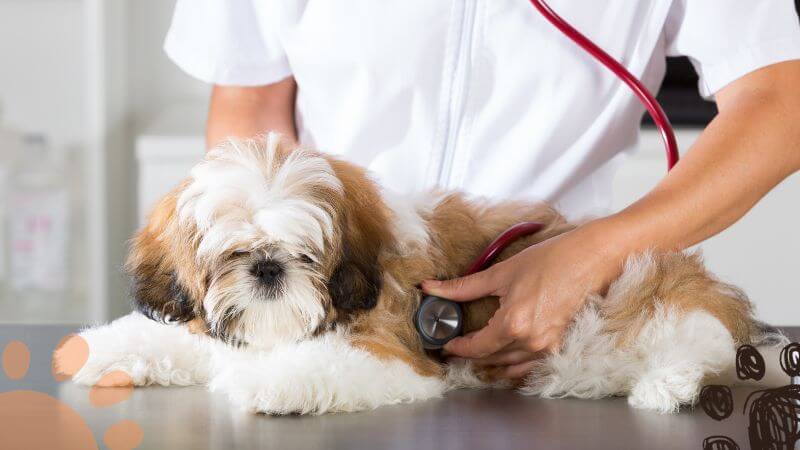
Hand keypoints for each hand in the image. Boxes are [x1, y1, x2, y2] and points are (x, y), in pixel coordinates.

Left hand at [422, 221, 626, 379]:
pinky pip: (528, 366)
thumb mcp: (501, 272)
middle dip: (469, 356)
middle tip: (454, 348)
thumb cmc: (551, 260)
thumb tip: (432, 288)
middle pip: (490, 360)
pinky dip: (512, 365)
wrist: (590, 259)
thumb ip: (463, 287)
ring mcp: (547, 347)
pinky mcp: (558, 346)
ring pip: (509, 366)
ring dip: (489, 362)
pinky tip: (502, 357)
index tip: (445, 344)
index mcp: (513, 325)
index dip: (456, 348)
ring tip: (474, 352)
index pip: (476, 348)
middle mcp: (530, 342)